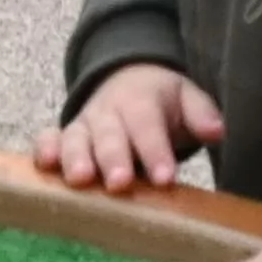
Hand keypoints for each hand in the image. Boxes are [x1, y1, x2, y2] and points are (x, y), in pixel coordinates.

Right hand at [35, 62, 219, 193]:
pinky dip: (44, 150)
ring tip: (80, 180)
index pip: (148, 126)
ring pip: (76, 139)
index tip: (165, 178)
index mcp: (141, 102)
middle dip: (114, 160)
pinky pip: (48, 139)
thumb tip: (217, 131)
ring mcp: (84, 124)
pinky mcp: (64, 136)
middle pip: (110, 136)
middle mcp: (109, 113)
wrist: (126, 78)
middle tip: (120, 184)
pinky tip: (44, 166)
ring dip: (76, 158)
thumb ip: (200, 113)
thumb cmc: (160, 101)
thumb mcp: (186, 97)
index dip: (155, 152)